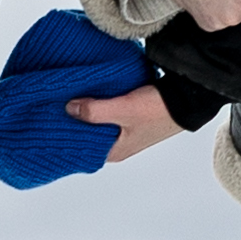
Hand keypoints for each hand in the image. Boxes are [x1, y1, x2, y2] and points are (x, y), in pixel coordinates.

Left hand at [65, 86, 180, 165]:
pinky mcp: (133, 114)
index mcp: (116, 150)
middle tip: (54, 102)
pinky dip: (100, 101)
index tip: (49, 119)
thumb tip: (68, 108)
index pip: (81, 148)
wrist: (191, 96)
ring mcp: (127, 129)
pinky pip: (109, 109)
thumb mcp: (123, 110)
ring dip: (87, 108)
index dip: (66, 134)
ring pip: (99, 120)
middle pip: (88, 132)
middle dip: (74, 119)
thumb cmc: (160, 109)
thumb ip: (95, 111)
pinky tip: (89, 88)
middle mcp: (120, 143)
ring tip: (67, 93)